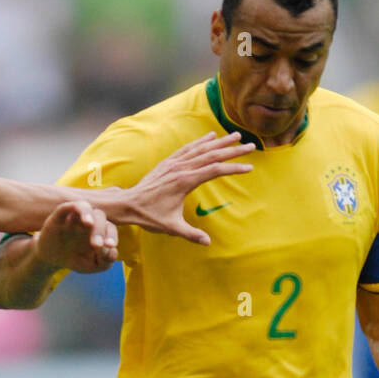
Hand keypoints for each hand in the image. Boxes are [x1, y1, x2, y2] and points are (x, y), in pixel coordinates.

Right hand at [35, 200, 118, 273]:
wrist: (50, 259)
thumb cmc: (75, 259)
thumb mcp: (92, 266)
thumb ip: (106, 262)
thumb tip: (113, 250)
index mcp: (99, 229)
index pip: (110, 228)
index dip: (112, 236)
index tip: (110, 246)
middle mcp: (88, 220)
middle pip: (100, 216)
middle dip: (100, 231)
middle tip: (96, 245)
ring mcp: (74, 217)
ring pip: (86, 207)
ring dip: (90, 217)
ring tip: (90, 226)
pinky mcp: (60, 216)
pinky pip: (70, 206)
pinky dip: (80, 210)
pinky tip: (85, 221)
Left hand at [125, 132, 254, 244]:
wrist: (126, 204)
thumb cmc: (148, 216)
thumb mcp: (171, 228)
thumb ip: (190, 234)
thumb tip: (208, 242)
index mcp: (184, 182)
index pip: (215, 171)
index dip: (234, 169)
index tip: (249, 168)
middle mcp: (180, 168)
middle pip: (212, 155)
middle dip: (233, 150)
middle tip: (251, 145)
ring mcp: (174, 163)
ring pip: (201, 149)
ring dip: (220, 142)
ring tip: (235, 135)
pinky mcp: (168, 163)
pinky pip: (187, 149)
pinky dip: (200, 142)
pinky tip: (209, 137)